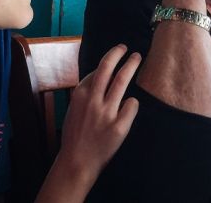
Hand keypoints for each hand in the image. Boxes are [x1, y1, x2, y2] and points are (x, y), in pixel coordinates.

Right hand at [58, 44, 140, 178]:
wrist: (77, 162)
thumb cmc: (75, 135)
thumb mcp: (74, 109)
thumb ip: (86, 93)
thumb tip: (99, 76)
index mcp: (80, 95)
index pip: (95, 71)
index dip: (107, 63)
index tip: (114, 57)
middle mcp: (93, 101)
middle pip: (107, 68)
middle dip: (117, 54)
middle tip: (125, 47)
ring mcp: (106, 113)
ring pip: (122, 81)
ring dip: (130, 66)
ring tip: (136, 57)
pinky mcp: (119, 127)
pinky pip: (131, 105)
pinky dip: (132, 103)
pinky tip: (129, 107)